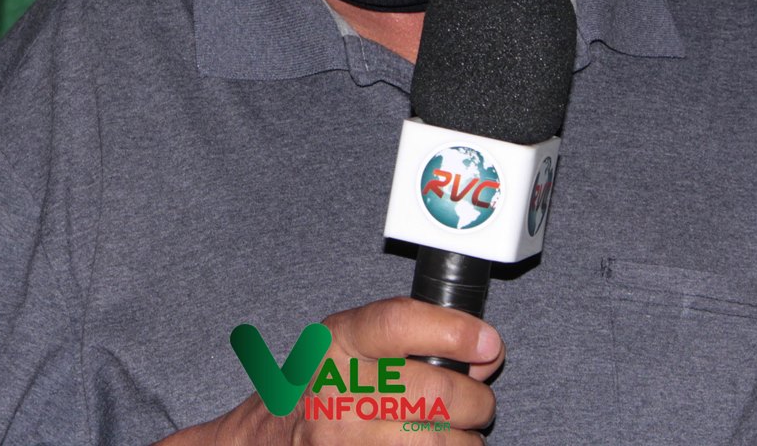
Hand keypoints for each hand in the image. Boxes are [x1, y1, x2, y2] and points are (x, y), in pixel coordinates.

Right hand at [162, 297, 502, 444]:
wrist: (269, 441)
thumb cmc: (325, 386)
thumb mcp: (353, 341)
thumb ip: (415, 334)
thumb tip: (486, 350)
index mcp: (340, 343)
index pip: (399, 324)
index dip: (452, 331)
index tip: (487, 343)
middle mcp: (340, 391)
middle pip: (437, 392)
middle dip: (474, 400)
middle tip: (472, 402)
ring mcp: (347, 441)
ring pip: (441, 443)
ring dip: (464, 442)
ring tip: (451, 433)